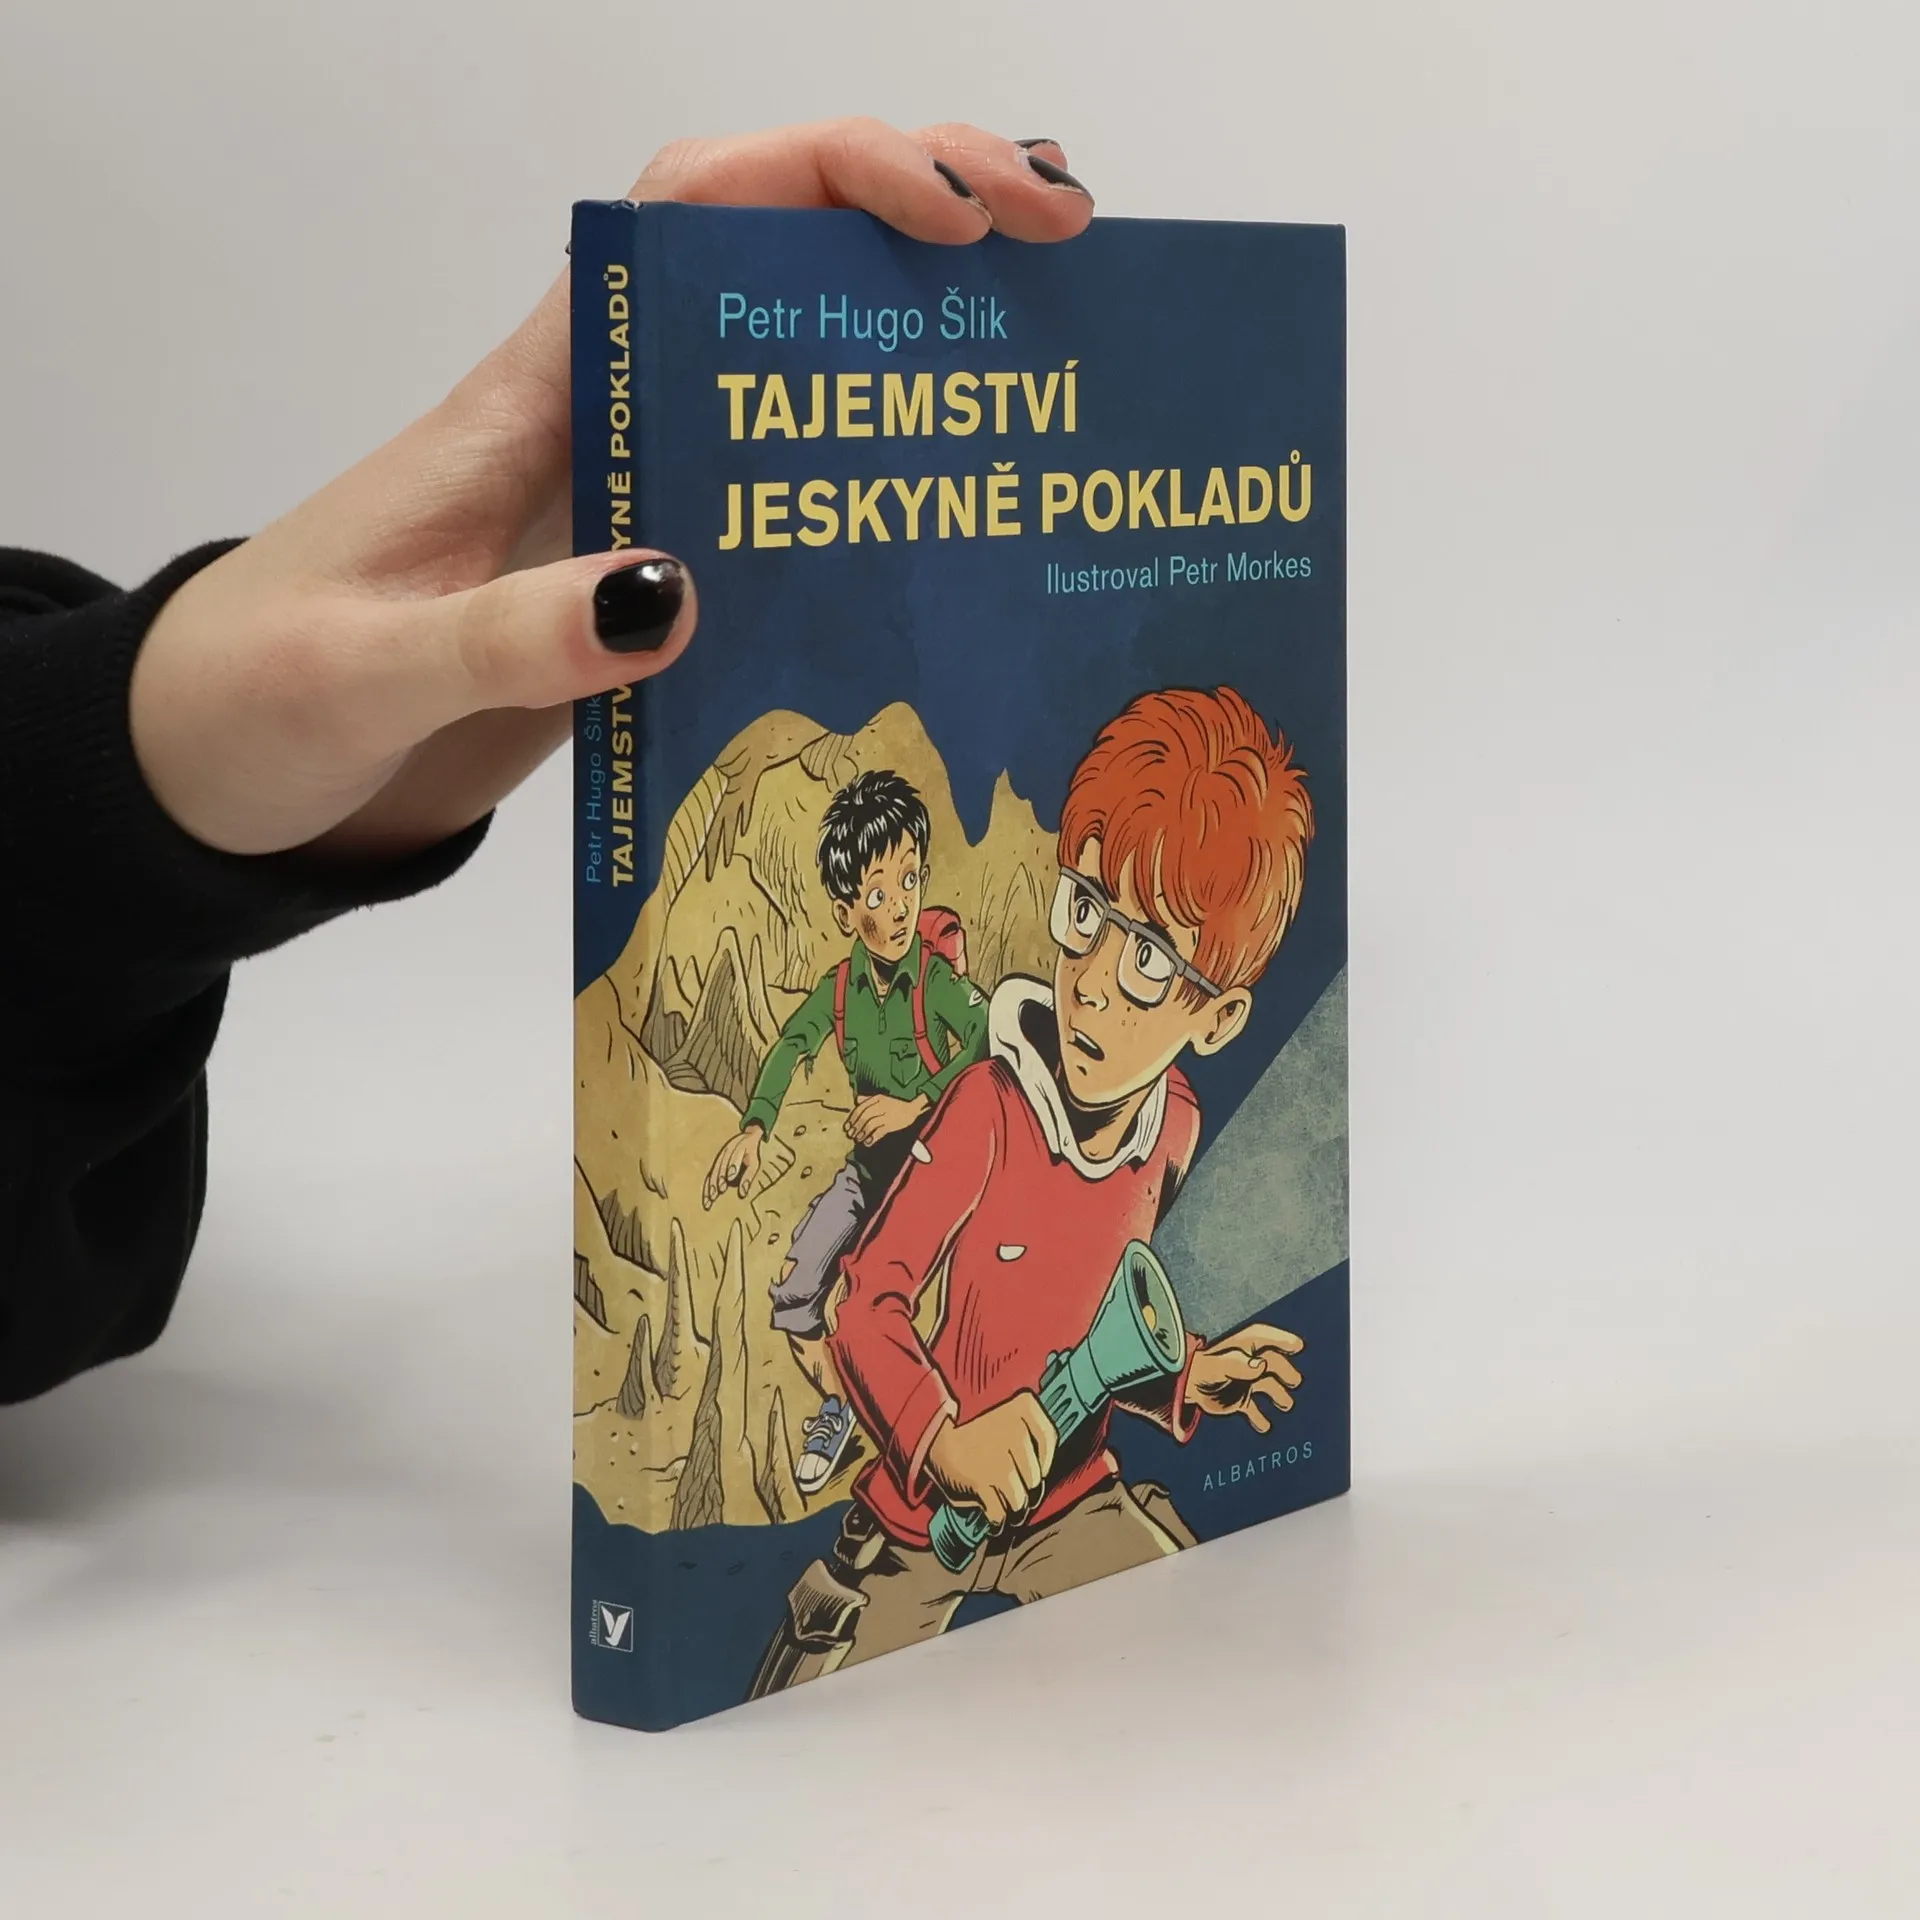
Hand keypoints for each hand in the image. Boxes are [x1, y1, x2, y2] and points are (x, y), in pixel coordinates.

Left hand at [129, 122, 1092, 860]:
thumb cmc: (262, 693)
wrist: (218, 764)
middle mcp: (604, 426)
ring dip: (921, 354)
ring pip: (796, 388)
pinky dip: (874, 499)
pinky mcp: (643, 599)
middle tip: (1065, 243)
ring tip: (1057, 359)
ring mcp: (635, 511)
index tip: (951, 211)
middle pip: (776, 267)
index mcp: (533, 395)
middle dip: (924, 222)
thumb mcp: (374, 669)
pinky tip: (962, 535)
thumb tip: (673, 594)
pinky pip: (780, 520)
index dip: (827, 173)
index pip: (691, 216)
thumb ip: (507, 636)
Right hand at [702, 1125, 763, 1208]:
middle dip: (719, 1179)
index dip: (732, 1167)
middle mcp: (726, 1152)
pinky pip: (710, 1176)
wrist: (745, 1138)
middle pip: (721, 1166)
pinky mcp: (715, 1165)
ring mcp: (719, 1158)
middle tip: (719, 1191)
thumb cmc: (750, 1153)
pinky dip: (708, 1187)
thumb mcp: (754, 1163)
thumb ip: (748, 1177)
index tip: (730, 1178)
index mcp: (738, 1147)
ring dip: (711, 1185)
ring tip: (710, 1199)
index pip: (734, 1157)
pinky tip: (707, 1200)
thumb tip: (742, 1194)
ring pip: (714, 1172)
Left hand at [845, 1091, 929, 1147]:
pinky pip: (879, 1131)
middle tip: (851, 1135)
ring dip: (862, 1133)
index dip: (852, 1118)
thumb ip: (869, 1098)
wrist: (914, 1108)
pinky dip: (872, 1138)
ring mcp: (887, 1115)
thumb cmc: (897, 1104)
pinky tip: (867, 1143)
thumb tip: (857, 1099)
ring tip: (858, 1139)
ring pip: (870, 1124)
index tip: (847, 1127)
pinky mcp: (892, 1124)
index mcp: (877, 1098)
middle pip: (864, 1117)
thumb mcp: (883, 1098)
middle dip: (856, 1127)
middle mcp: (881, 1105)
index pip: (860, 1108)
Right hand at [925, 1392, 1057, 1528]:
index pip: (1049, 1439)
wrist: (927, 1428)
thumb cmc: (962, 1424)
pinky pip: (999, 1513)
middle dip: (1026, 1491)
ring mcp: (1001, 1461)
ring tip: (1008, 1514)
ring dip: (1014, 1511)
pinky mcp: (983, 1483)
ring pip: (1020, 1500)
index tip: (1036, 1470)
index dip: (1044, 1460)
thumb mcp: (998, 1412)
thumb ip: (1022, 1432)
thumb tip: (1037, 1469)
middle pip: (1035, 1478)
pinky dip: (996, 1521)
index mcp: (1024, 1407)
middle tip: (1016, 1495)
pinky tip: (994, 1522)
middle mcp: (1017, 1433)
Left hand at [1183, 1326, 1304, 1432]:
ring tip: (1286, 1405)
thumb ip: (1238, 1364)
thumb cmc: (1200, 1371)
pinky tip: (1265, 1426)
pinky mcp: (1240, 1401)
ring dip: (1279, 1395)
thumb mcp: (1218, 1366)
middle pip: (1272, 1364)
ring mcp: (1245, 1383)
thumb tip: (1262, 1365)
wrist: (1183, 1389)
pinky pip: (1255, 1410)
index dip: (1282, 1339)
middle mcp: (1247, 1364)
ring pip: (1268, 1387)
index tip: (1298, 1346)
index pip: (1264, 1338)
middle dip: (1285, 1371)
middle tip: (1294, 1381)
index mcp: (1241, 1348)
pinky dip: (1261, 1419)